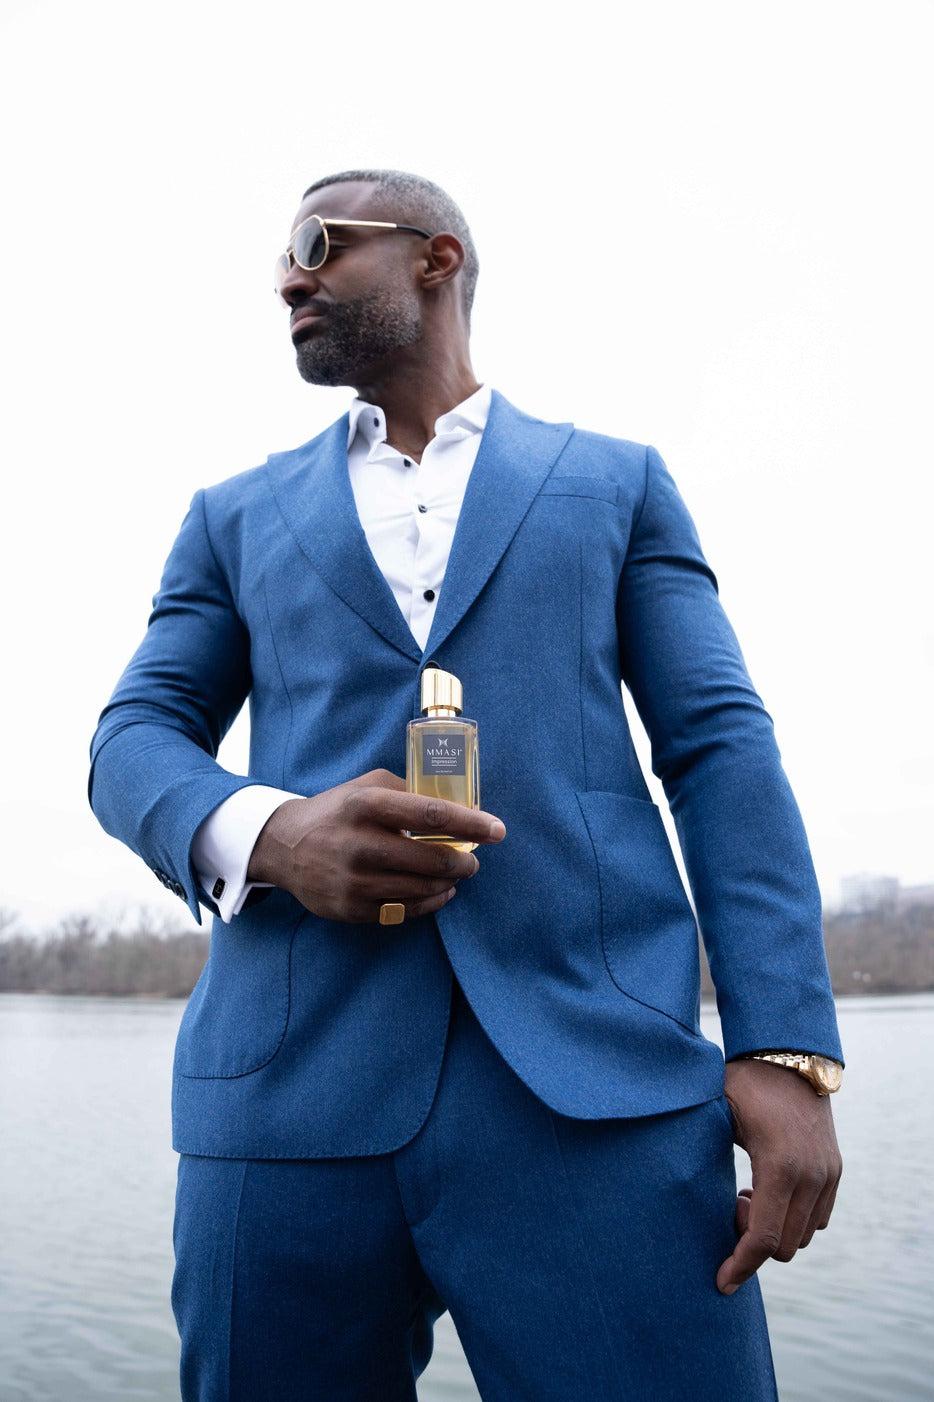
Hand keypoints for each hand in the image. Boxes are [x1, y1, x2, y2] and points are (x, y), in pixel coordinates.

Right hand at [247, 769, 505, 923]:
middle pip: (431, 858)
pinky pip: (403, 910)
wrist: (285, 846)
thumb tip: (459, 806)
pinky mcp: (350, 908)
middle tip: (473, 859)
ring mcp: (354, 880)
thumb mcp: (368, 787)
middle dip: (463, 860)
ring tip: (456, 873)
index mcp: (366, 805)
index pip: (431, 815)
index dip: (470, 824)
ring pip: (421, 888)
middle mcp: (359, 843)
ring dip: (448, 881)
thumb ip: (410, 792)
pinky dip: (429, 901)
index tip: (497, 830)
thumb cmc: (338, 810)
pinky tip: (439, 891)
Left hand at [717, 1057, 841, 1294]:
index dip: (740, 1266)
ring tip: (747, 1197)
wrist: (788, 1054)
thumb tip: (663, 1186)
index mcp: (779, 1166)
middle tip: (732, 1209)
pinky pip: (819, 1218)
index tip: (721, 1283)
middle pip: (785, 1246)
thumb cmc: (743, 1082)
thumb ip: (698, 1152)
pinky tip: (767, 1191)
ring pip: (804, 1236)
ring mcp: (827, 1174)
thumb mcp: (715, 1113)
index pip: (763, 1238)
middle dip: (754, 1243)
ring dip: (775, 1230)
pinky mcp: (834, 1170)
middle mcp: (811, 1176)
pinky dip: (793, 1218)